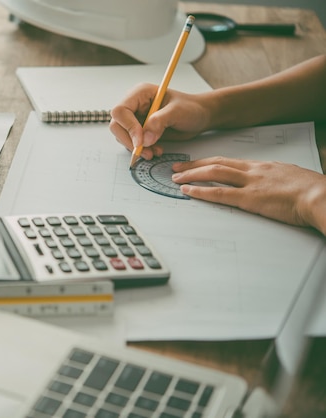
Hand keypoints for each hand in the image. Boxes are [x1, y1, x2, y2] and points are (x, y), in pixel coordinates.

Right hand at [109, 83, 212, 159]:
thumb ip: (159, 122)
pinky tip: (155, 150)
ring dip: (136, 148)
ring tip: (155, 151)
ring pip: (122, 136)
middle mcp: (134, 106)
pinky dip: (141, 150)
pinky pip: (132, 143)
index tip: (141, 141)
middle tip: (145, 151)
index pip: (120, 111)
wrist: (199, 117)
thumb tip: (144, 138)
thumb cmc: (191, 108)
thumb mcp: (178, 112)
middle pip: (117, 125)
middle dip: (129, 141)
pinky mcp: (139, 131)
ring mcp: (135, 119)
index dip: (128, 127)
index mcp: (140, 94)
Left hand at [172, 156, 325, 233]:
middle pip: (217, 163)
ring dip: (191, 174)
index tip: (196, 163)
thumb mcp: (291, 179)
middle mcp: (253, 171)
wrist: (321, 196)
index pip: (229, 161)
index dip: (209, 162)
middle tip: (176, 166)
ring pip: (214, 174)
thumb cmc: (312, 191)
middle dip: (194, 164)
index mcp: (263, 166)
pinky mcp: (250, 199)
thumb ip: (276, 180)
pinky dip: (200, 191)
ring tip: (175, 177)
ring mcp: (251, 183)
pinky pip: (219, 193)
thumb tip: (272, 185)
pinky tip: (187, 190)